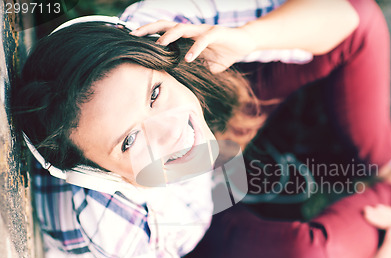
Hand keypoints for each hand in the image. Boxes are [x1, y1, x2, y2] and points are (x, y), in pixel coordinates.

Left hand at [130, 20, 256, 72]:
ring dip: (169, 37)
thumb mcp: (204, 66)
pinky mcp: (217, 33)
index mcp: (186, 36)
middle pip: (165, 24)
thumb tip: (179, 86)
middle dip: (149, 29)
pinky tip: (189, 59)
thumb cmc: (222, 54)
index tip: (131, 41)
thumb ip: (192, 71)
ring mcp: (203, 30)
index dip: (147, 34)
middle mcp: (191, 30)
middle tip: (134, 36)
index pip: (162, 31)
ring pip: (181, 27)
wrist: (244, 44)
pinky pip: (203, 39)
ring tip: (161, 47)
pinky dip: (195, 49)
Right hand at [362, 204, 390, 257]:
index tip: (366, 214)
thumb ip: (390, 243)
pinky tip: (377, 211)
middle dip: (381, 213)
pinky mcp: (383, 242)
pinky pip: (385, 225)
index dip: (382, 215)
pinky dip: (379, 218)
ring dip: (380, 214)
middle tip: (365, 210)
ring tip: (366, 210)